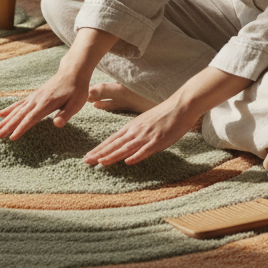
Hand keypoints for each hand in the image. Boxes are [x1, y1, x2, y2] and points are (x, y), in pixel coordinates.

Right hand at [0, 68, 89, 139]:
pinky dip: (7, 110)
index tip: (11, 138)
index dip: (21, 128)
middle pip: (19, 115)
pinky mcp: (33, 96)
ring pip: (16, 110)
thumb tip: (57, 125)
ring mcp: (33, 97)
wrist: (72, 72)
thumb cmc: (76, 89)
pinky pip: (17, 104)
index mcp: (46, 103)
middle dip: (8, 126)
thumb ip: (66, 114)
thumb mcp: (76, 103)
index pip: (31, 118)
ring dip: (4, 120)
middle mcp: (36, 100)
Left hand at [83, 66, 252, 166]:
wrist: (181, 105)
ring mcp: (147, 135)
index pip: (112, 140)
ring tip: (100, 162)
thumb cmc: (164, 114)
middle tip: (86, 162)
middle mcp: (136, 131)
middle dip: (100, 153)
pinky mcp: (159, 139)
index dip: (100, 149)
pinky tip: (128, 162)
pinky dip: (136, 156)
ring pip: (126, 147)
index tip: (88, 157)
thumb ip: (135, 133)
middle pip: (115, 144)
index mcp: (132, 127)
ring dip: (113, 155)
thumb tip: (126, 146)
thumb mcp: (145, 122)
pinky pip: (146, 149)